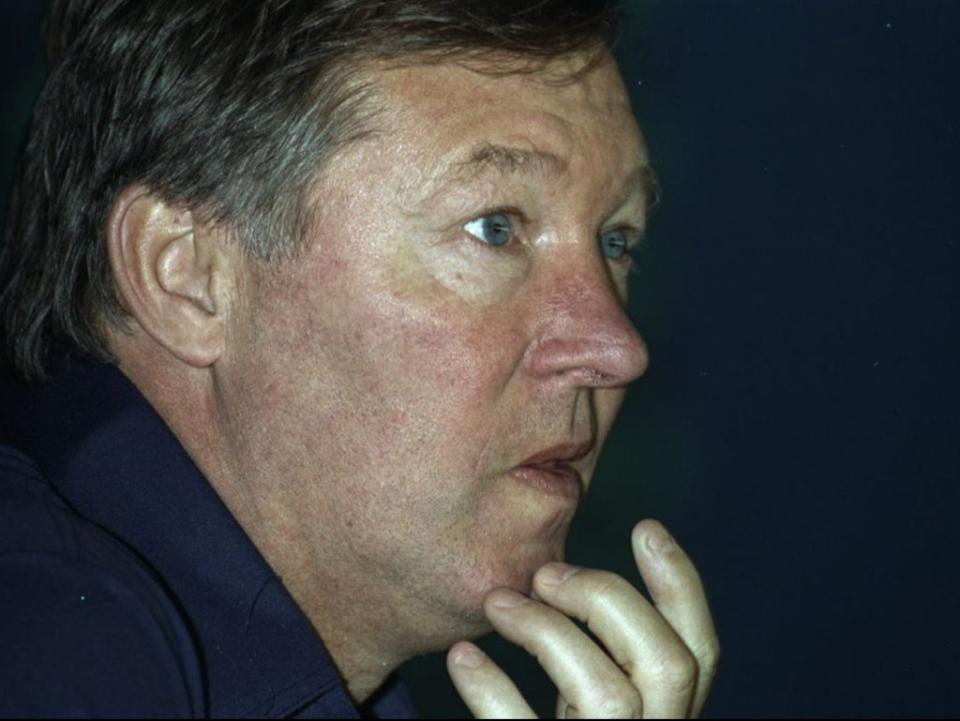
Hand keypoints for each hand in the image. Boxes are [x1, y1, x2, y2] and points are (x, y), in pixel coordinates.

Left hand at [446, 519, 718, 717]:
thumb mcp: (590, 705)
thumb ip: (602, 658)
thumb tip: (572, 580)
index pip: (701, 653)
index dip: (682, 586)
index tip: (645, 526)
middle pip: (667, 663)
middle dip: (607, 599)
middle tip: (546, 573)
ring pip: (607, 693)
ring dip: (546, 632)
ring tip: (496, 604)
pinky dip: (491, 689)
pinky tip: (462, 659)